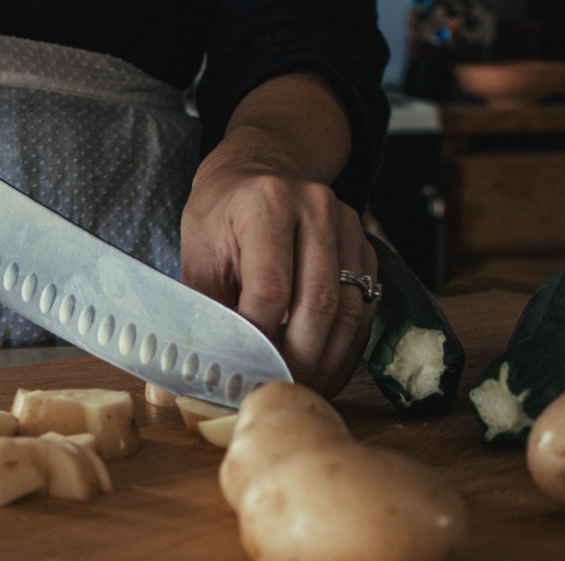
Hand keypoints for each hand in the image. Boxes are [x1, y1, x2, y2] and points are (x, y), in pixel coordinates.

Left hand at [181, 123, 376, 397]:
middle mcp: (315, 208)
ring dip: (329, 359)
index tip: (245, 370)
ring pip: (350, 308)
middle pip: (318, 301)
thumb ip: (206, 301)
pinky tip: (325, 369)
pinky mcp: (366, 245)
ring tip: (305, 388)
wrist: (261, 167)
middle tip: (279, 390)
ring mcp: (348, 225)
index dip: (259, 337)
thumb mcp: (198, 248)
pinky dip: (346, 345)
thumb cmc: (221, 213)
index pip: (270, 287)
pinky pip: (365, 306)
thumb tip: (212, 360)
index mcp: (266, 204)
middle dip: (299, 358)